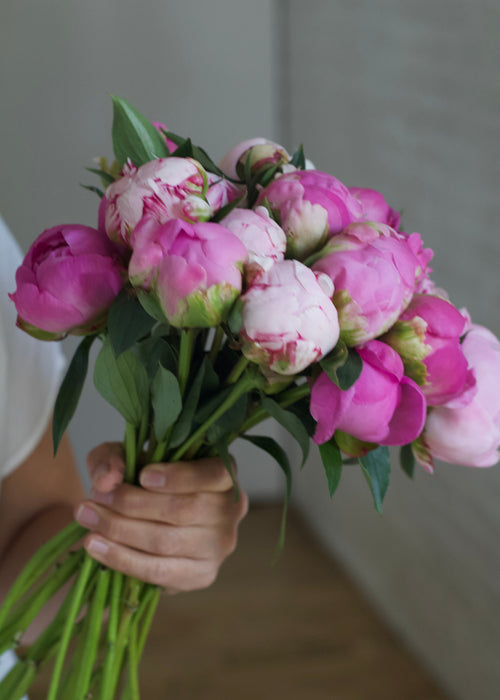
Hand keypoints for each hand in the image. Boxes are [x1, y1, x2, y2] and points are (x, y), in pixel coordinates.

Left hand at [74, 443, 247, 592]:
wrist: (146, 520)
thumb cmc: (141, 479)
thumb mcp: (124, 457)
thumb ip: (113, 458)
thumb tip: (109, 478)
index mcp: (223, 472)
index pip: (214, 474)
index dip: (180, 476)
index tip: (142, 476)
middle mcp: (231, 509)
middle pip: (183, 510)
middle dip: (132, 504)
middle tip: (95, 497)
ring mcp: (220, 546)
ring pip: (167, 541)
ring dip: (120, 530)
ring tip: (87, 517)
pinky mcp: (202, 575)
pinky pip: (159, 571)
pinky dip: (122, 559)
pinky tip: (95, 547)